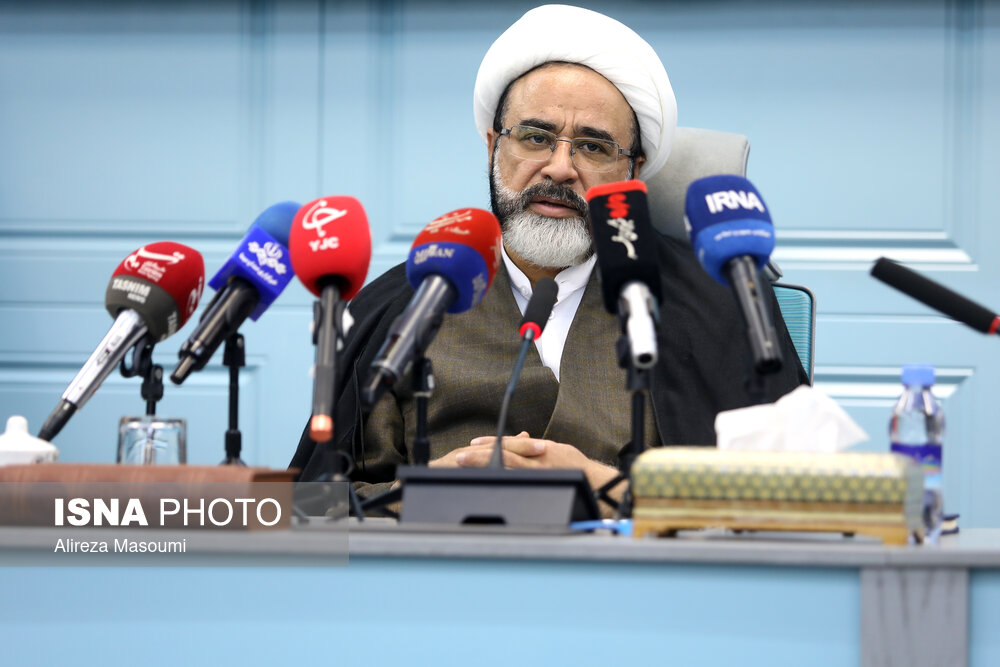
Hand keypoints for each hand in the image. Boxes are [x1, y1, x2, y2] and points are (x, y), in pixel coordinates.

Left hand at [459, 432, 619, 492]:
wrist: (596, 481)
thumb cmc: (579, 468)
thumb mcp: (559, 452)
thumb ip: (539, 450)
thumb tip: (526, 443)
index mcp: (539, 448)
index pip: (510, 443)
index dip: (490, 443)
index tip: (473, 443)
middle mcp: (536, 457)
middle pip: (503, 452)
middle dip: (480, 454)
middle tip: (460, 455)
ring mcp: (537, 472)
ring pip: (505, 465)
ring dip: (483, 464)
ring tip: (464, 464)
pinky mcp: (540, 483)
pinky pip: (515, 481)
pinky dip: (499, 479)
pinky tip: (484, 481)